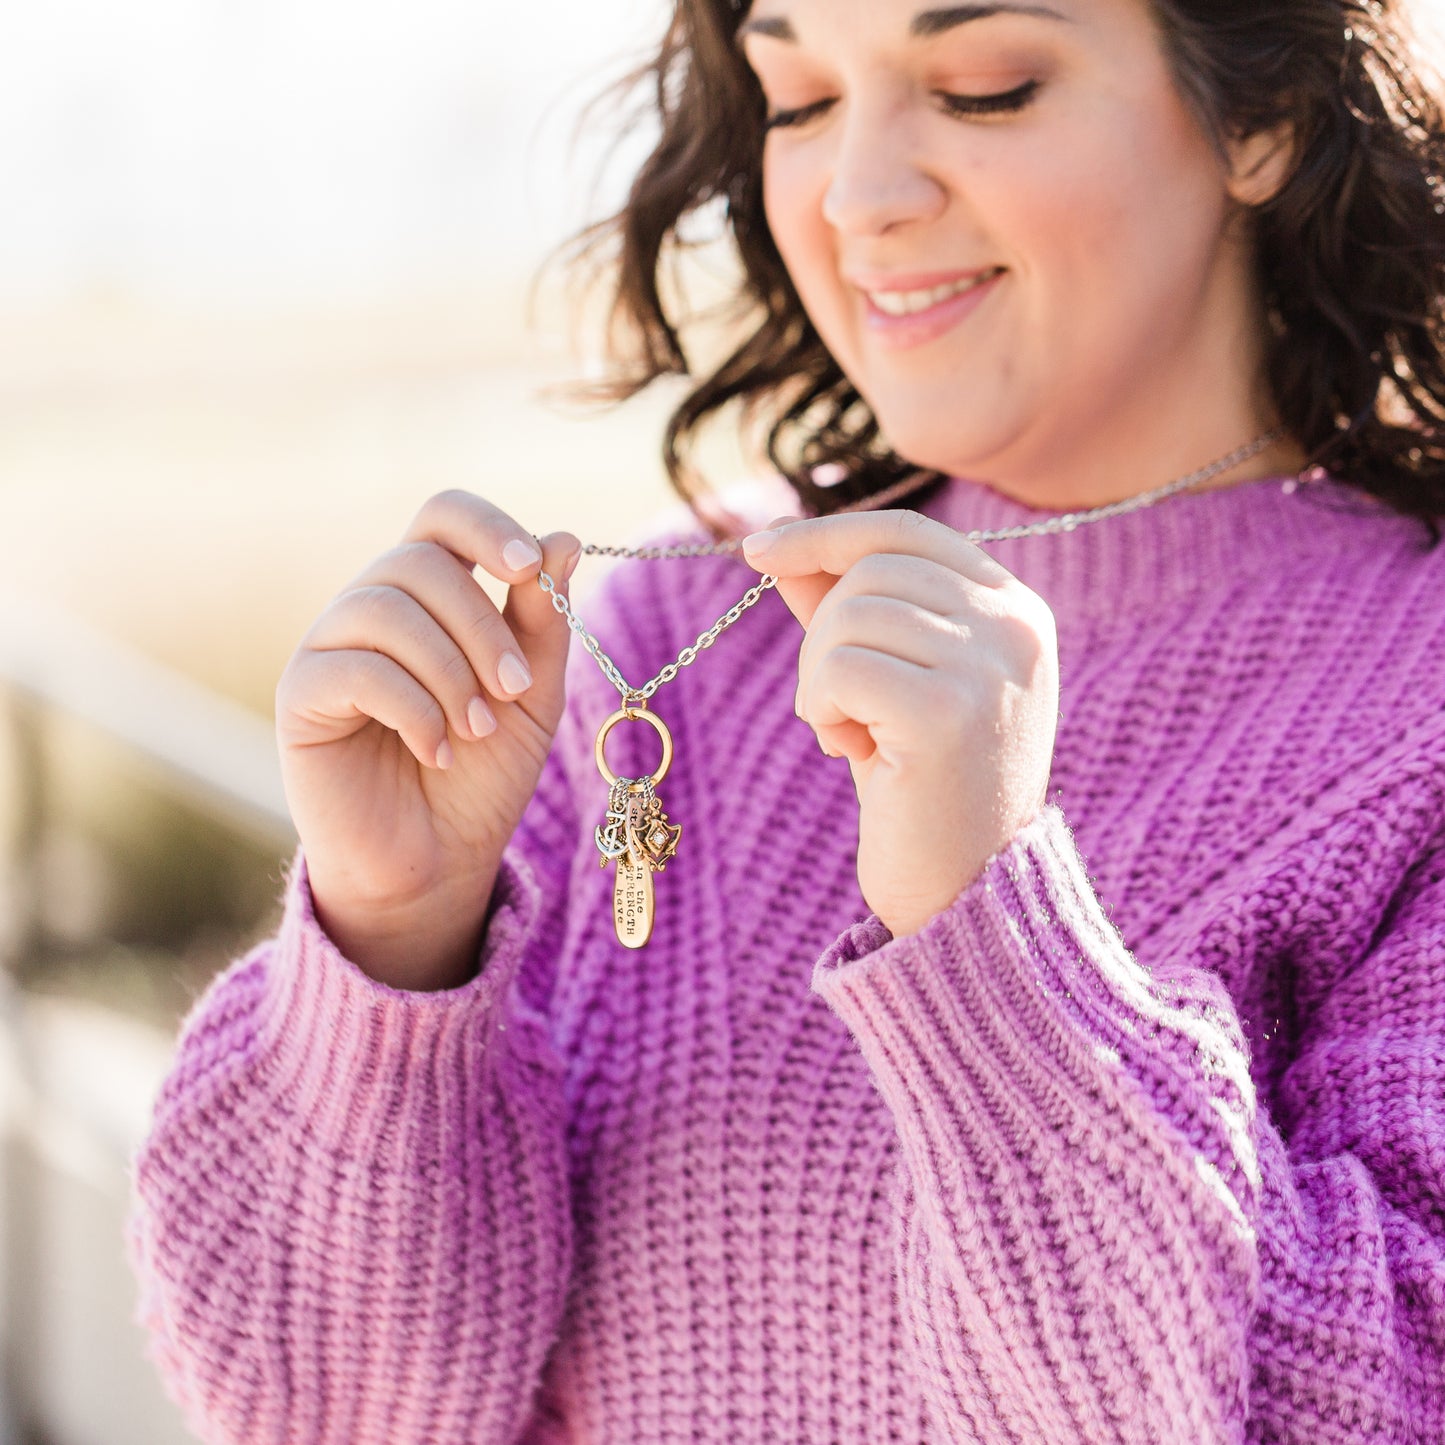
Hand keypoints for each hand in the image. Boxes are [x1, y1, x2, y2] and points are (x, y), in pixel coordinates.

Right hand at [275, 490, 580, 988]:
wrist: (438, 860)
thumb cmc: (483, 772)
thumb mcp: (531, 693)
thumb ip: (543, 619)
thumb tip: (564, 537)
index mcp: (431, 595)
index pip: (443, 516)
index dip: (485, 527)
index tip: (528, 568)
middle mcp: (372, 606)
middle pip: (420, 560)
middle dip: (482, 626)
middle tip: (514, 690)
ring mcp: (330, 645)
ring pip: (385, 608)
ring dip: (450, 671)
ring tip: (478, 729)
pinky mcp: (301, 694)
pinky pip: (356, 668)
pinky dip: (414, 709)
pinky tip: (438, 751)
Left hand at [742, 510, 1058, 937]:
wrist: (964, 895)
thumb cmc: (925, 788)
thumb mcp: (890, 683)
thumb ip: (847, 610)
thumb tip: (780, 545)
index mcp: (1016, 611)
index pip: (907, 533)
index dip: (825, 534)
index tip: (757, 551)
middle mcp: (1016, 627)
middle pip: (870, 570)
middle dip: (822, 633)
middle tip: (833, 705)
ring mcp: (991, 665)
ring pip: (849, 614)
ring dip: (818, 678)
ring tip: (848, 733)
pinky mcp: (950, 711)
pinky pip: (838, 667)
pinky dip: (819, 707)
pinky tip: (848, 750)